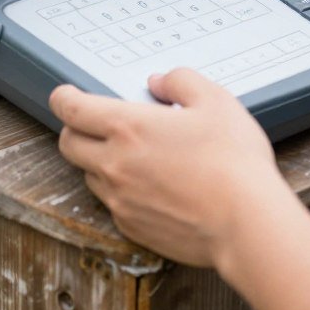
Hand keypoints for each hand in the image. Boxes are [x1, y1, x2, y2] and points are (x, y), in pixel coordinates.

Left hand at [50, 69, 284, 266]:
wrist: (245, 222)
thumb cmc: (233, 160)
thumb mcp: (215, 100)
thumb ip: (181, 81)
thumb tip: (159, 82)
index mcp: (128, 128)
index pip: (72, 109)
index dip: (64, 98)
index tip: (67, 94)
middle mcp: (114, 165)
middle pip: (69, 144)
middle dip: (76, 128)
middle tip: (98, 121)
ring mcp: (120, 200)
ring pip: (89, 175)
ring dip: (99, 160)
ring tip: (135, 152)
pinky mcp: (132, 228)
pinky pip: (112, 203)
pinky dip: (122, 189)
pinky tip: (153, 183)